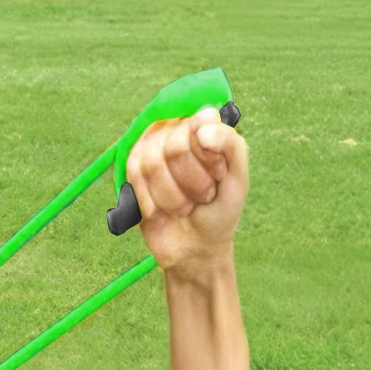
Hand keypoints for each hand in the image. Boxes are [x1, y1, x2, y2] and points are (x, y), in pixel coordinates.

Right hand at [129, 109, 247, 271]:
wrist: (196, 248)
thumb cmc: (221, 210)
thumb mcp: (238, 176)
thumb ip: (230, 143)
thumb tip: (201, 126)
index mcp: (203, 127)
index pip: (199, 122)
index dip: (208, 155)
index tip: (219, 173)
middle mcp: (174, 133)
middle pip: (175, 146)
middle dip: (192, 180)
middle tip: (203, 194)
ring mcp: (151, 153)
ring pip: (153, 164)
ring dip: (173, 196)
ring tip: (184, 205)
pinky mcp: (132, 175)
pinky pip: (136, 180)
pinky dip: (154, 203)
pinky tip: (163, 210)